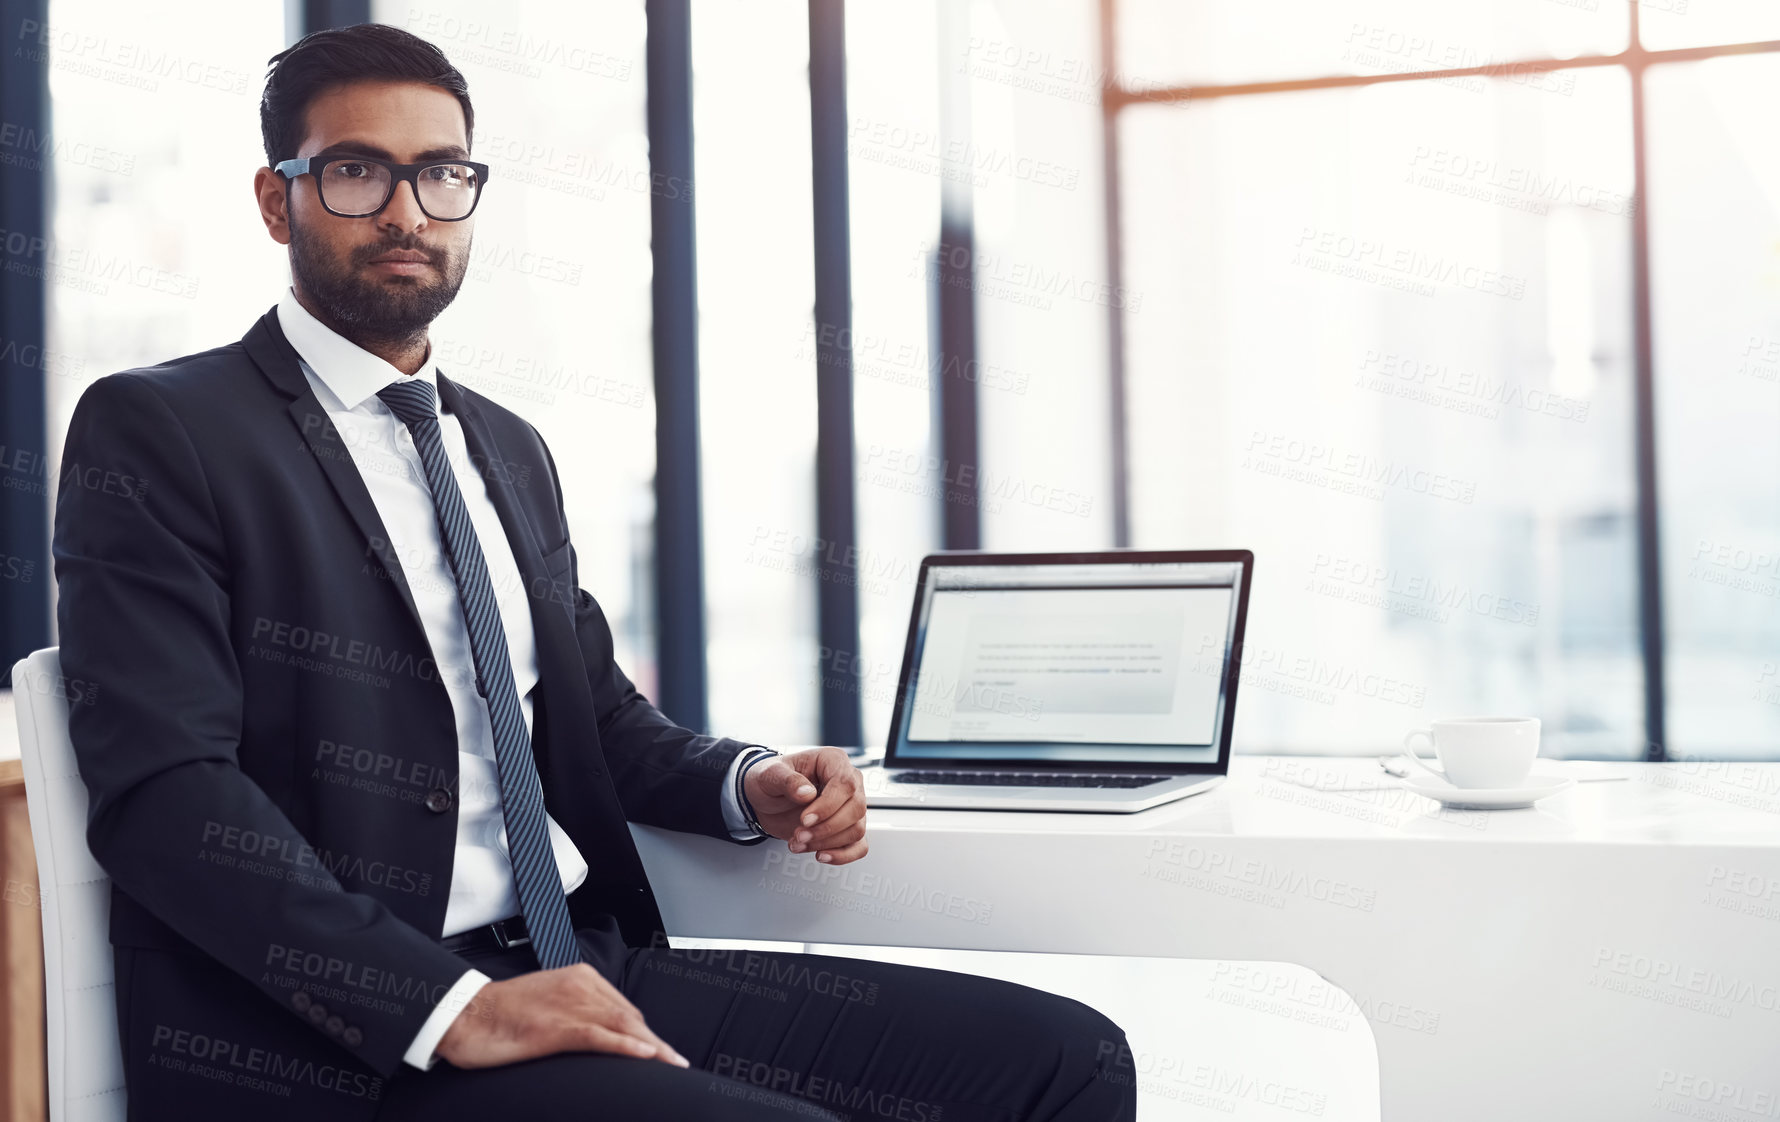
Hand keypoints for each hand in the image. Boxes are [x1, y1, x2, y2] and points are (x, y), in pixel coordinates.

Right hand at [434, 962, 689, 1069]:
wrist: (464, 1015)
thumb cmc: (501, 1014)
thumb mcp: (548, 1004)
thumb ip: (576, 1012)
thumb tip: (600, 1034)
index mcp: (580, 978)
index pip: (624, 1008)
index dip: (645, 1033)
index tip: (662, 1053)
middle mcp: (581, 986)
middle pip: (630, 1018)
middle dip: (656, 1043)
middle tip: (677, 1065)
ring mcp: (570, 1006)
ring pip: (623, 1026)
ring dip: (653, 1048)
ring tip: (674, 1065)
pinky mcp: (557, 1027)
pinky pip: (600, 1037)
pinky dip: (626, 1046)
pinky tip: (646, 1056)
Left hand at [743, 746, 867, 864]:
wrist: (765, 800)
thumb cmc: (771, 780)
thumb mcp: (770, 775)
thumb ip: (787, 780)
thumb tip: (807, 792)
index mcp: (833, 761)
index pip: (845, 784)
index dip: (827, 806)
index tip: (805, 819)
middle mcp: (848, 782)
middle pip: (856, 809)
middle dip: (826, 828)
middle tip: (799, 834)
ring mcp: (849, 806)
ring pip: (856, 829)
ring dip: (827, 843)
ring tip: (799, 843)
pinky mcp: (846, 827)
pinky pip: (859, 845)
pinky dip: (842, 855)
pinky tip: (821, 855)